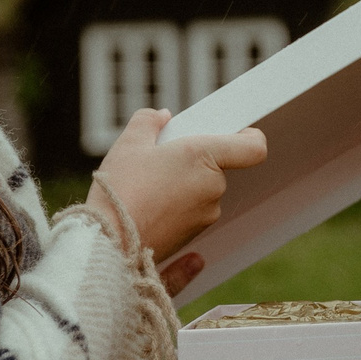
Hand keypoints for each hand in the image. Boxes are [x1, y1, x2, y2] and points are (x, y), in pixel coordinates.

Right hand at [90, 110, 266, 262]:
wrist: (107, 242)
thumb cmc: (120, 189)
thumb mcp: (129, 143)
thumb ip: (149, 121)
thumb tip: (161, 117)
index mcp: (204, 158)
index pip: (253, 148)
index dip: (249, 137)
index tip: (236, 132)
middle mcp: (213, 188)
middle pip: (217, 168)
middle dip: (194, 162)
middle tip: (162, 160)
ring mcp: (205, 215)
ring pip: (201, 191)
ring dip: (182, 185)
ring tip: (148, 186)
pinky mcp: (193, 236)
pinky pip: (191, 213)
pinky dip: (175, 207)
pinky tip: (149, 207)